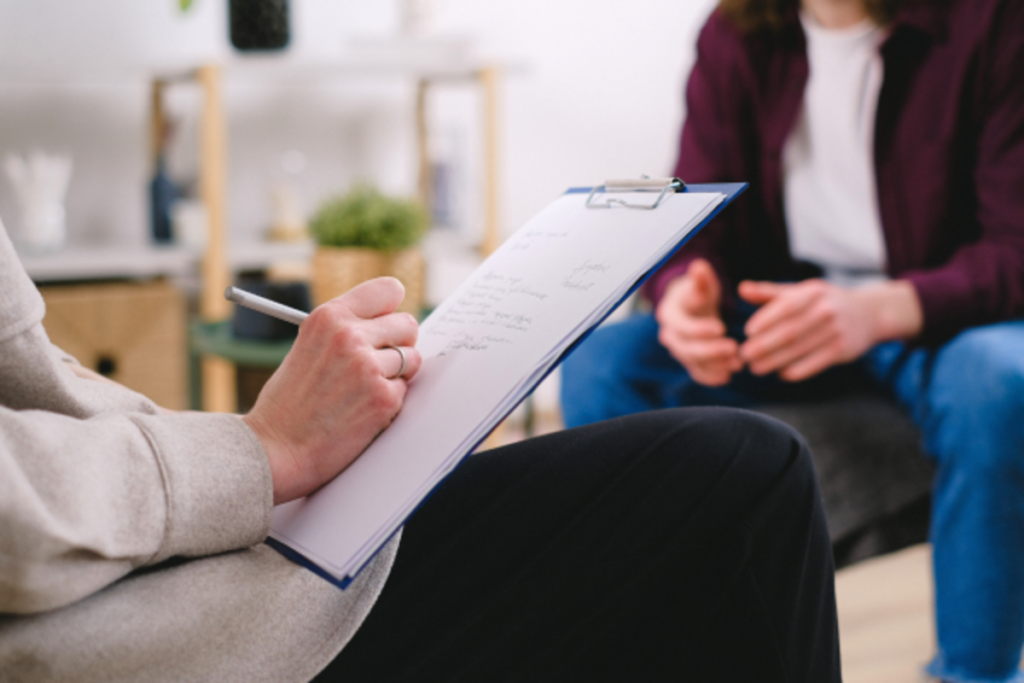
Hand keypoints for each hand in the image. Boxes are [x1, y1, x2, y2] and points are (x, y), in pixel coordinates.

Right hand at [243, 277, 422, 504]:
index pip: (388, 291)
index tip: (388, 323)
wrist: (273, 449)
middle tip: (380, 362)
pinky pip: (405, 390)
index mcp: (329, 316)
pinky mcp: (383, 397)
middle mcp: (350, 335)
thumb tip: (387, 325)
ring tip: (363, 391)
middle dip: (399, 343)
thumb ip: (344, 332)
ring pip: (412, 358)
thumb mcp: (307, 347)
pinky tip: (361, 411)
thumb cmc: (288, 403)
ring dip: (395, 375)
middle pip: (407, 324)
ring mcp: (368, 366)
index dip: (391, 310)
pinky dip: (390, 402)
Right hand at [654, 258, 742, 385]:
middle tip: (734, 348)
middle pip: (686, 349)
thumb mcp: (701, 284)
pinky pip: (698, 373)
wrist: (693, 308)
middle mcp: (670, 336)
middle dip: (710, 351)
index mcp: (669, 315)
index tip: (721, 328)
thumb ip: (701, 279)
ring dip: (715, 365)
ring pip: (693, 363)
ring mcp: (679, 351)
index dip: (699, 329)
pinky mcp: (690, 362)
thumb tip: (699, 267)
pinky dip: (712, 377)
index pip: (681, 326)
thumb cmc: (697, 292)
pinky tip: (729, 376)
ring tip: (737, 363)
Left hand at [738, 279, 922, 381]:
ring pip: (800, 349)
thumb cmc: (825, 301)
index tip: (748, 332)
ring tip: (756, 368)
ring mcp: (836, 331)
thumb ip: (770, 292)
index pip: (786, 306)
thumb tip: (741, 289)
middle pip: (790, 331)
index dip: (766, 320)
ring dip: (775, 361)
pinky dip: (797, 370)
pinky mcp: (842, 350)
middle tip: (744, 356)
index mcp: (813, 292)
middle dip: (764, 345)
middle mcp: (826, 310)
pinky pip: (815, 363)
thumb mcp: (801, 291)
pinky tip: (781, 374)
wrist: (867, 313)